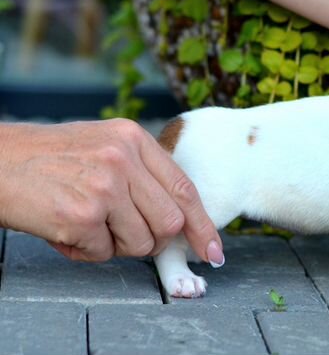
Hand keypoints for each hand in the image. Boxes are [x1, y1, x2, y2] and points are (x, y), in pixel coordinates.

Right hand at [0, 119, 224, 263]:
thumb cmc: (51, 158)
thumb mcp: (105, 145)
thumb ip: (143, 173)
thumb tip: (180, 218)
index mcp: (134, 139)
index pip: (185, 188)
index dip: (202, 224)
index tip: (213, 249)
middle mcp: (123, 159)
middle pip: (170, 222)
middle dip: (154, 240)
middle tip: (124, 235)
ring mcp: (104, 187)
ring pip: (142, 243)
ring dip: (117, 246)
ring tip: (88, 226)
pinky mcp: (81, 216)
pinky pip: (105, 254)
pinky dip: (87, 251)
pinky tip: (66, 231)